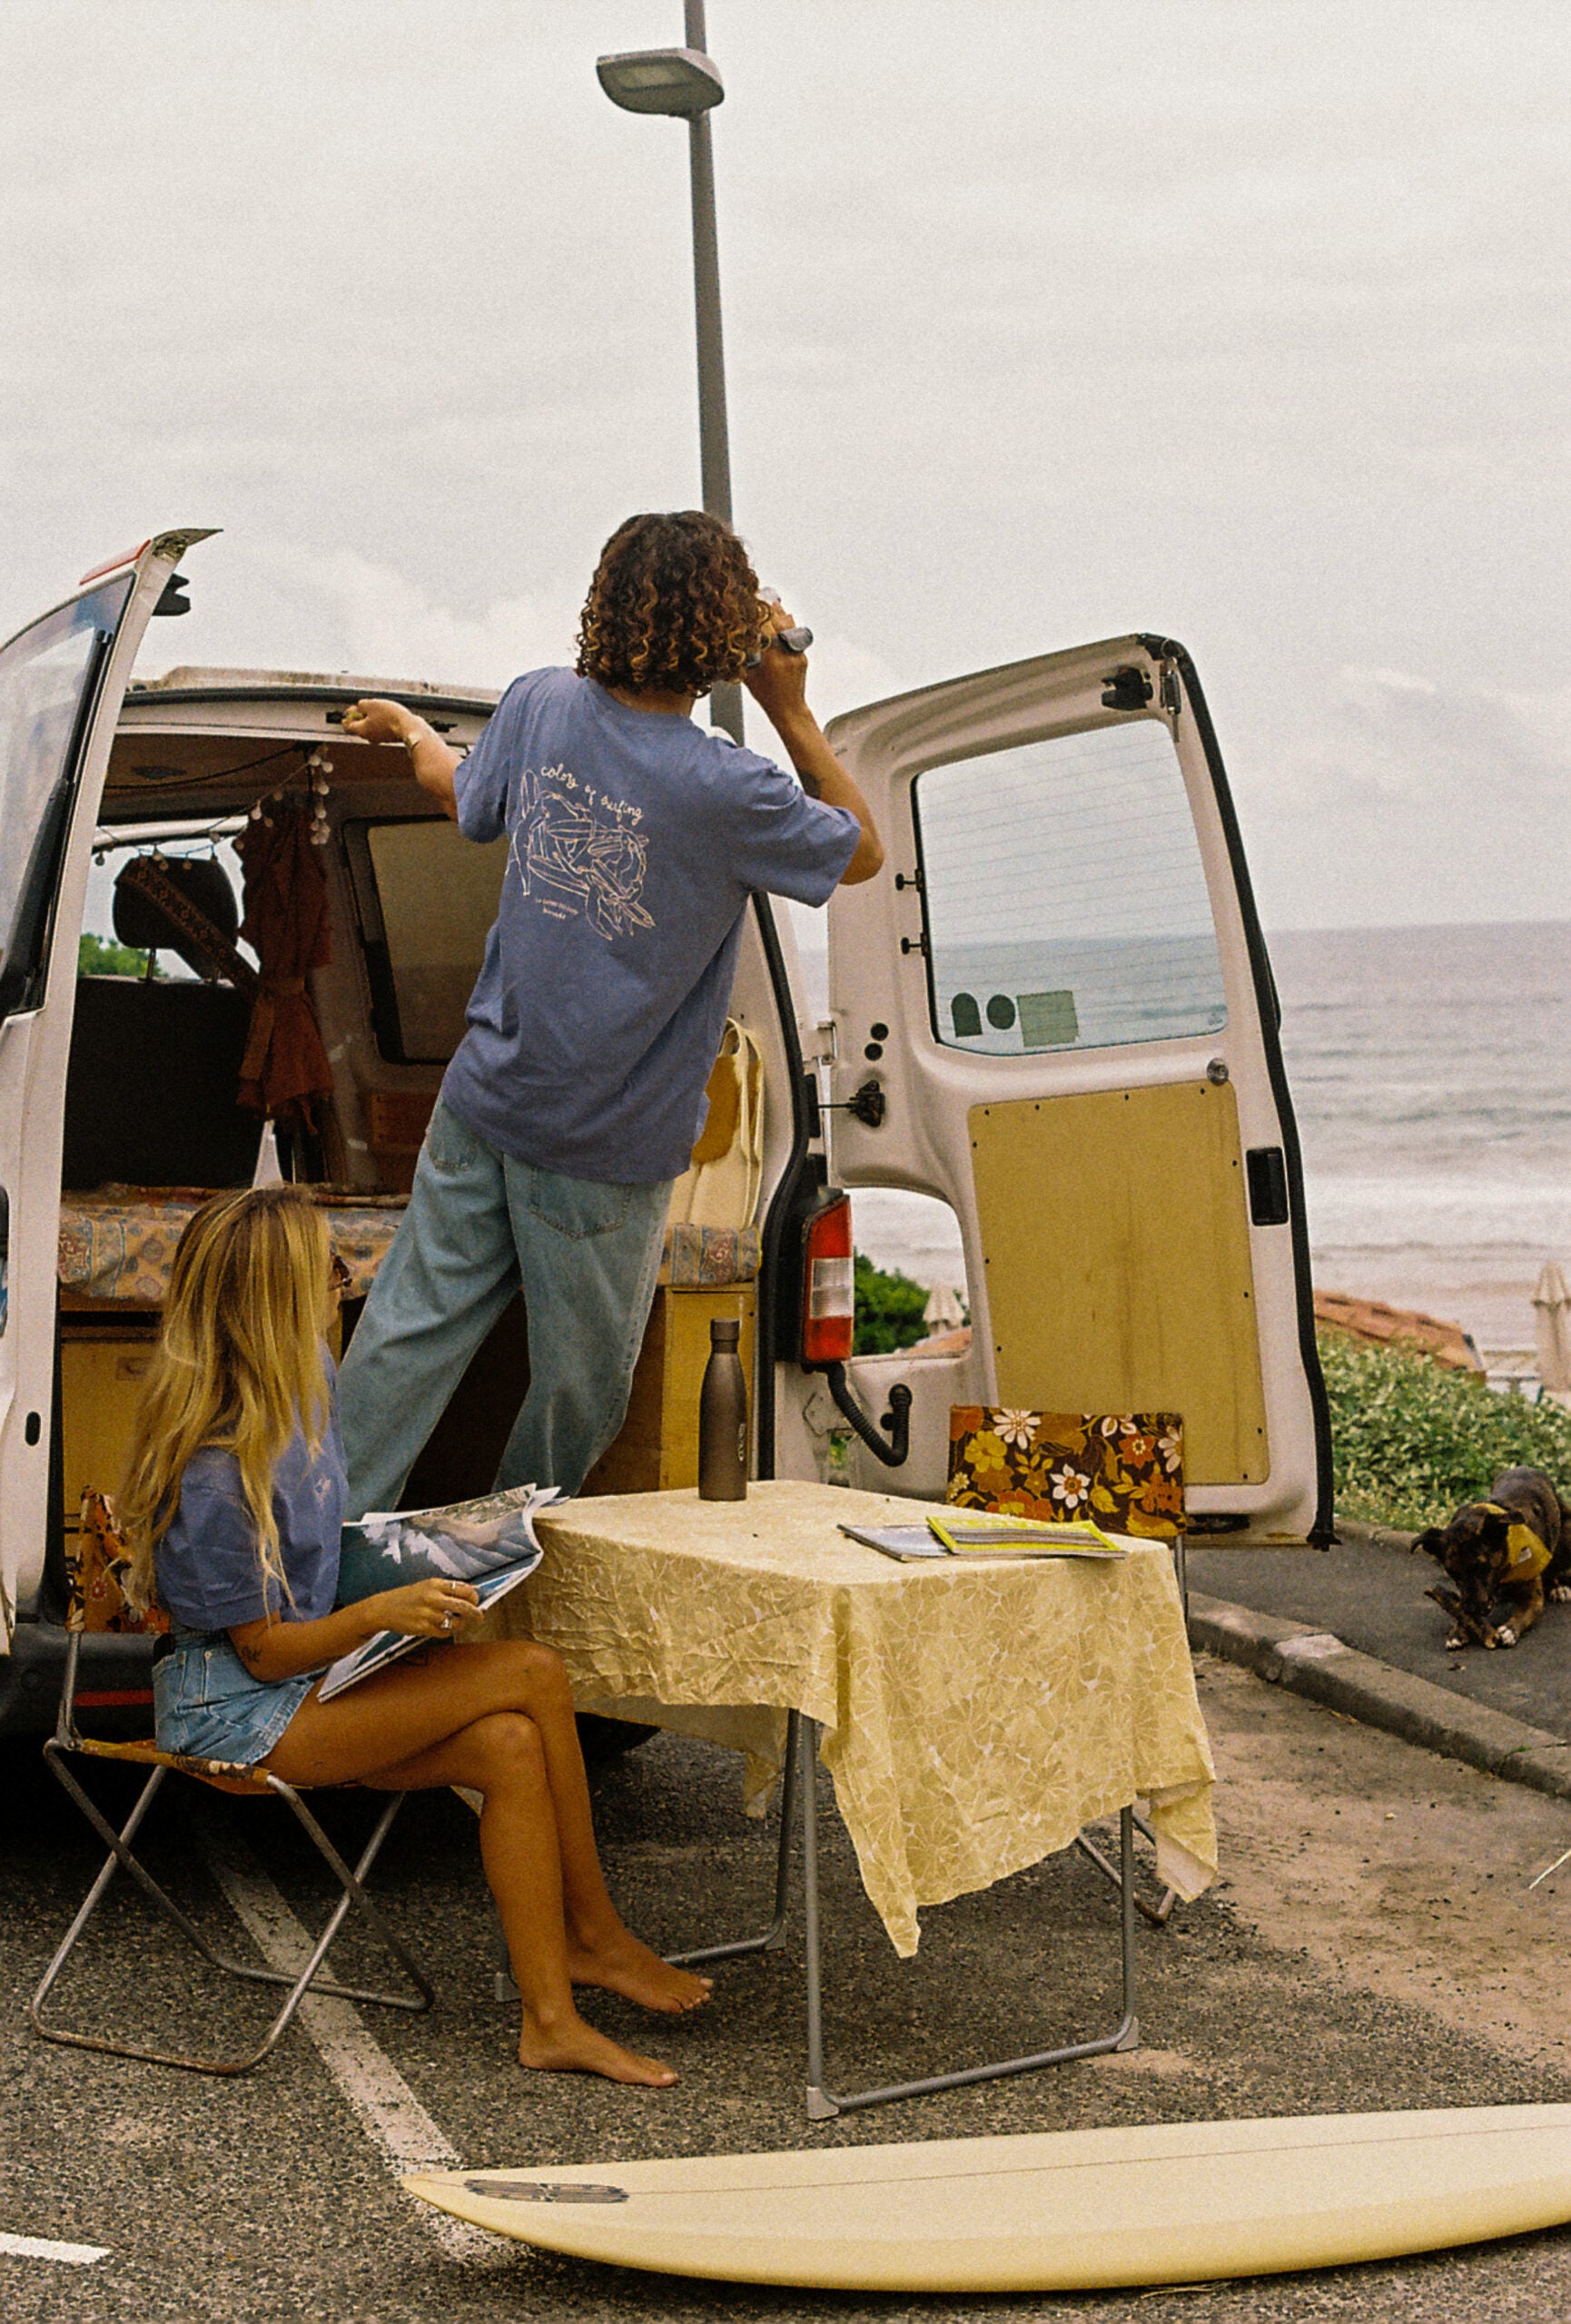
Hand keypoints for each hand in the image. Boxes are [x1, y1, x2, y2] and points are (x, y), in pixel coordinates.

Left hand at [341, 697, 415, 745]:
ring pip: (370, 726)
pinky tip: (387, 712)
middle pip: (359, 726)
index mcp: (361, 730)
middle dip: (360, 715)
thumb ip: (361, 705)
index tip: (350, 709)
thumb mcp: (371, 704)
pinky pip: (380, 727)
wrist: (409, 727)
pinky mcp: (389, 736)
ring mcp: (380, 738)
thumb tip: (361, 707)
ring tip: (378, 706)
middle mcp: (369, 737)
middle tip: (364, 705)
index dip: (347, 717)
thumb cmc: (389, 716)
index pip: (347, 726)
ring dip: (371, 716)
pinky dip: (380, 720)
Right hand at [371, 1578, 482, 1637]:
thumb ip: (447, 1588)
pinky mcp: (423, 1628)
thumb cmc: (408, 1596)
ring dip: (461, 1624)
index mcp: (435, 1584)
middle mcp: (433, 1597)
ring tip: (459, 1624)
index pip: (464, 1589)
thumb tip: (472, 1590)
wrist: (384, 1608)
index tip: (476, 1601)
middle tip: (480, 1617)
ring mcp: (428, 1614)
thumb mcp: (427, 1586)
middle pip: (464, 1606)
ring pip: (456, 1622)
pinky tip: (443, 1628)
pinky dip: (447, 1631)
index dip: (474, 1597)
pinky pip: (444, 1632)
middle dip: (476, 1613)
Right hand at [740, 602, 810, 729]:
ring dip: (779, 613)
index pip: (763, 629)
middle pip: (777, 623)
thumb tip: (736, 636)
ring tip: (772, 601)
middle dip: (767, 609)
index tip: (748, 602)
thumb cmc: (766, 696)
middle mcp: (786, 655)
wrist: (789, 709)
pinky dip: (787, 624)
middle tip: (759, 595)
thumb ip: (744, 655)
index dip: (755, 613)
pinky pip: (794, 635)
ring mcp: (796, 654)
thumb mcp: (748, 676)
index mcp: (771, 661)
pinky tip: (783, 615)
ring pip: (788, 627)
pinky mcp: (803, 654)